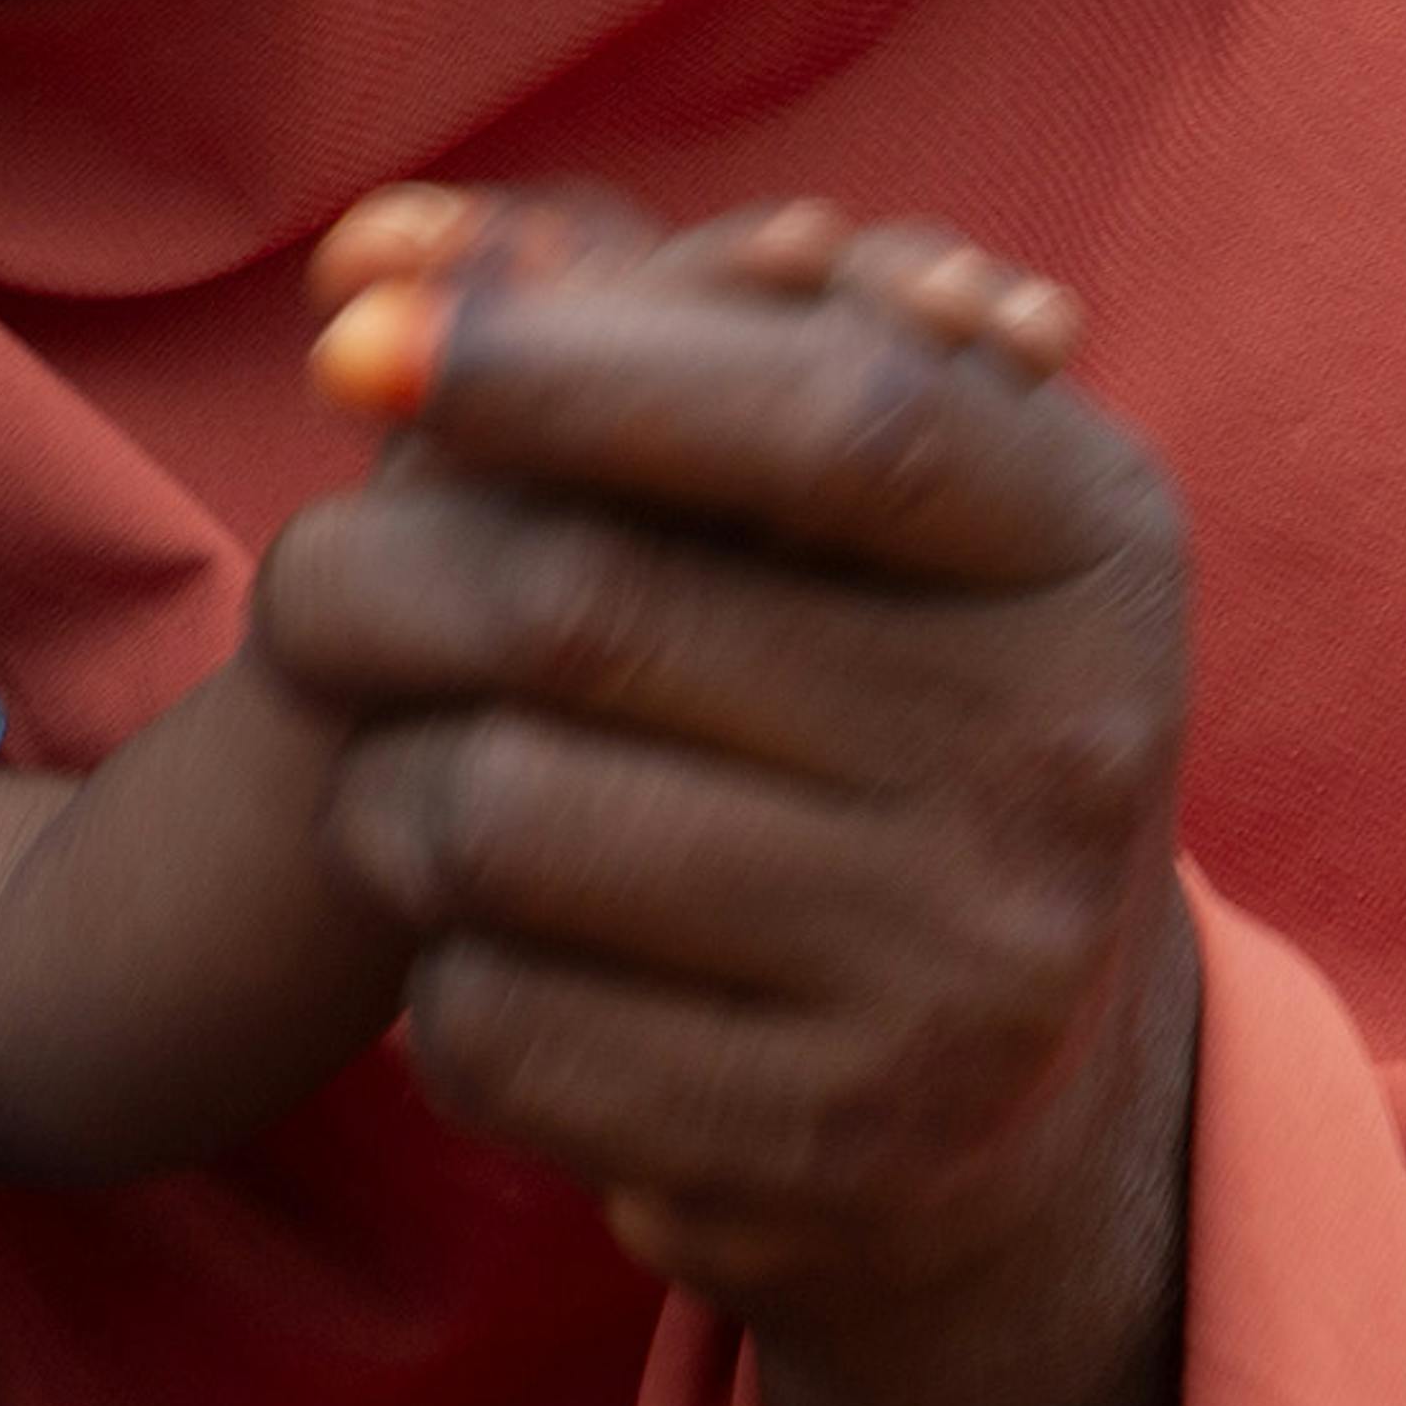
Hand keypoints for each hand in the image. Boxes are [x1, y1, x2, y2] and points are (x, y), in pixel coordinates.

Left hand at [262, 189, 1193, 1373]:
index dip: (567, 364)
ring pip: (490, 821)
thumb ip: (641, 328)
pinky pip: (487, 1024)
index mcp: (1091, 547)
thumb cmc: (873, 697)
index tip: (358, 341)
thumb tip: (381, 254)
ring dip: (382, 791)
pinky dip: (436, 977)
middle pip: (587, 611)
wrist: (1015, 1082)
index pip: (831, 418)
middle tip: (314, 584)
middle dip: (373, 576)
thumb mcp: (838, 499)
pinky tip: (506, 951)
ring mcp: (954, 976)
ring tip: (423, 780)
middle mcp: (1058, 759)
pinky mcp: (822, 1151)